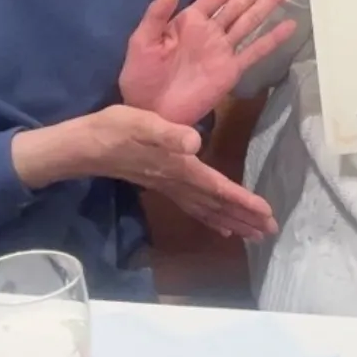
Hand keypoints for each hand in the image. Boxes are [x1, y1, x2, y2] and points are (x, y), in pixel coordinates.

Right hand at [12, 106, 276, 240]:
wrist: (86, 145)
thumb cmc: (116, 129)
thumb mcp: (143, 123)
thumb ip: (169, 133)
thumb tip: (195, 144)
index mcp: (179, 168)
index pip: (217, 189)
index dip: (242, 201)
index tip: (266, 214)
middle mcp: (177, 182)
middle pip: (216, 205)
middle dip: (244, 217)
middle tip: (270, 230)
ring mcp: (169, 186)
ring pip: (207, 209)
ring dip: (231, 220)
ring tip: (254, 233)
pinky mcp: (162, 184)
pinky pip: (194, 206)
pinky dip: (211, 217)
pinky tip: (220, 224)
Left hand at [119, 0, 297, 126]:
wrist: (148, 114)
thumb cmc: (141, 76)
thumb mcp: (142, 42)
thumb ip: (156, 15)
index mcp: (191, 19)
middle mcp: (212, 30)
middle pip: (242, 1)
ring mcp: (223, 50)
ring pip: (252, 19)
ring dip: (270, 1)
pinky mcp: (231, 71)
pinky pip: (255, 51)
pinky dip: (273, 38)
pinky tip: (290, 26)